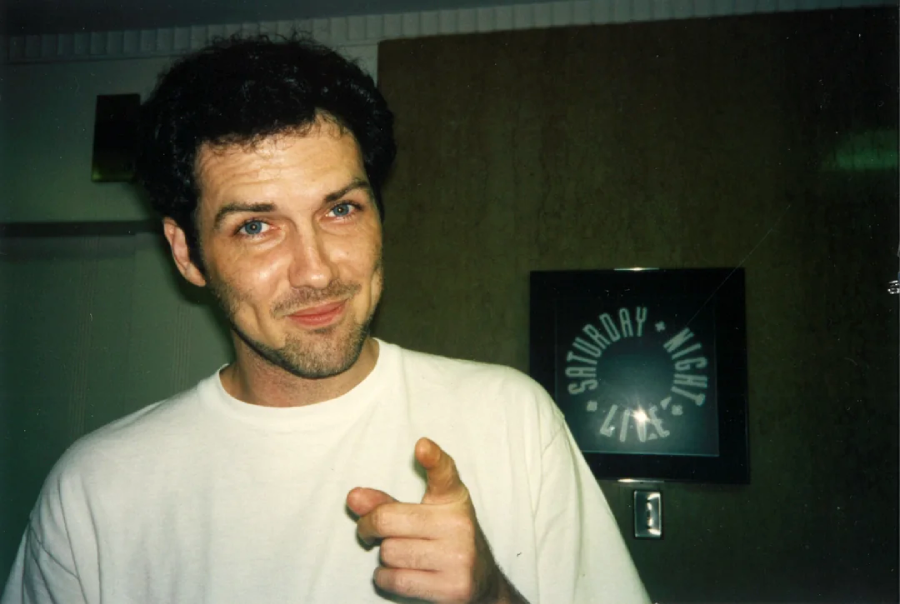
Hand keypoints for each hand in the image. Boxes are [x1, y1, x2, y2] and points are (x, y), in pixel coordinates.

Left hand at [347, 438, 522, 602]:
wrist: (481, 584)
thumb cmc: (444, 542)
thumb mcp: (423, 515)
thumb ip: (387, 504)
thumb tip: (353, 497)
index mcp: (453, 498)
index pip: (443, 473)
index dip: (433, 458)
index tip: (422, 446)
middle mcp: (459, 524)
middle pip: (387, 519)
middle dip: (368, 527)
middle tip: (370, 532)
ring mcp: (459, 556)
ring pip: (389, 552)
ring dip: (385, 557)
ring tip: (403, 556)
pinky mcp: (453, 588)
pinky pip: (395, 579)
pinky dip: (386, 578)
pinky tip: (402, 574)